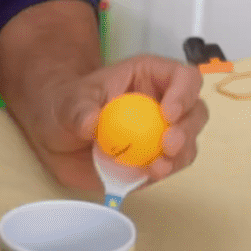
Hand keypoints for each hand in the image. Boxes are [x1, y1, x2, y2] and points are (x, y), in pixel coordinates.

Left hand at [15, 55, 209, 194]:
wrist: (56, 137)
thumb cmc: (65, 106)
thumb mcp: (66, 102)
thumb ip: (77, 110)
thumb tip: (91, 123)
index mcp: (148, 77)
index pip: (183, 76)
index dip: (184, 93)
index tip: (168, 114)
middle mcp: (163, 103)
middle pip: (195, 111)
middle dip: (187, 129)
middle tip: (167, 145)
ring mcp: (160, 134)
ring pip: (188, 143)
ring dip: (179, 156)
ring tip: (157, 167)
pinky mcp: (154, 160)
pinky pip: (170, 167)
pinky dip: (164, 172)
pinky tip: (149, 174)